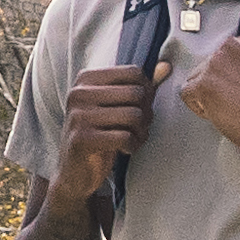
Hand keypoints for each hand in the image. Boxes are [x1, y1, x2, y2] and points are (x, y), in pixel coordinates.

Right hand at [52, 62, 169, 202]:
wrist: (73, 172)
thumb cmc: (99, 134)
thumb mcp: (117, 107)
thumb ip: (140, 86)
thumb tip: (166, 66)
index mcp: (86, 79)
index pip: (133, 72)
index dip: (146, 92)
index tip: (140, 108)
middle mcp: (78, 93)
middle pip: (136, 93)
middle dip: (145, 114)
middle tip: (138, 128)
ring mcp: (78, 116)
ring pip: (133, 115)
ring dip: (141, 132)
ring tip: (133, 140)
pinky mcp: (81, 139)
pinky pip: (124, 137)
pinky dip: (132, 146)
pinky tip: (125, 150)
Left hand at [176, 28, 239, 170]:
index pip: (230, 48)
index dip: (233, 67)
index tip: (237, 78)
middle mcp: (230, 48)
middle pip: (212, 61)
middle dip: (219, 78)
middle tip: (232, 95)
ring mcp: (214, 66)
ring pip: (197, 75)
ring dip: (207, 90)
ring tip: (225, 104)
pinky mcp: (203, 86)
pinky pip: (187, 92)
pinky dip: (197, 104)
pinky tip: (214, 111)